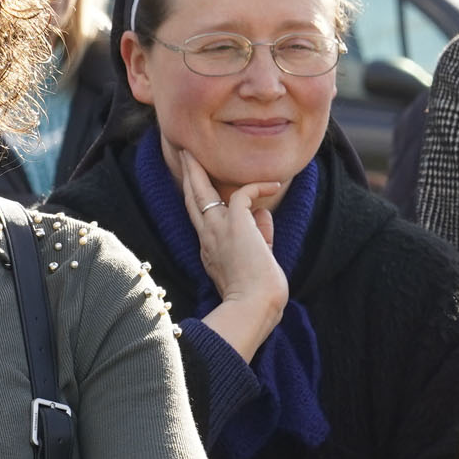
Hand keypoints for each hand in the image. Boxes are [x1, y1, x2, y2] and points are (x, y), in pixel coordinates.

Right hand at [180, 150, 288, 360]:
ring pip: (200, 191)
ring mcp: (218, 230)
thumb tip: (265, 215)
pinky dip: (258, 187)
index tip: (197, 185)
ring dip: (196, 170)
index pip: (201, 218)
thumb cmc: (258, 293)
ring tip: (193, 153)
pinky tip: (274, 185)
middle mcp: (208, 237)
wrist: (254, 306)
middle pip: (191, 199)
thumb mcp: (258, 261)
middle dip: (187, 175)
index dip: (198, 199)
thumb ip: (260, 236)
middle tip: (184, 155)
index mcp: (210, 249)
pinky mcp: (235, 224)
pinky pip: (242, 194)